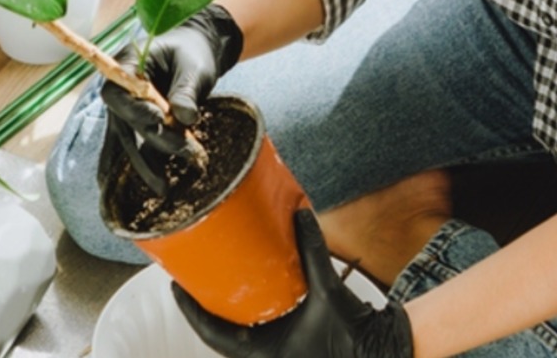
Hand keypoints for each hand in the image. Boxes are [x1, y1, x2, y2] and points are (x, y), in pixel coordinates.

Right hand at [102, 4, 243, 194]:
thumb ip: (187, 90)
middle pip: (125, 123)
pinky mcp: (140, 125)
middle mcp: (121, 91)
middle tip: (184, 151)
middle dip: (152, 141)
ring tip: (164, 188)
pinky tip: (144, 188)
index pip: (119, 93)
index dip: (135, 110)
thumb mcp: (194, 66)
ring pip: (129, 142)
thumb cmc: (192, 53)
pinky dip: (142, 166)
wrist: (197, 52)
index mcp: (126, 66)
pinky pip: (135, 148)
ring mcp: (128, 110)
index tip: (159, 118)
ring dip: (146, 164)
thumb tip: (185, 118)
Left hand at [173, 209, 413, 357]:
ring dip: (224, 309)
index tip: (175, 286)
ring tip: (211, 278)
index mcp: (263, 354)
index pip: (212, 335)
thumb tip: (301, 213)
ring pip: (236, 332)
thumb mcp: (328, 291)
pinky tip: (243, 293)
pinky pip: (254, 332)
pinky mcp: (285, 347)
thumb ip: (313, 252)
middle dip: (203, 305)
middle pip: (219, 332)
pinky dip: (245, 313)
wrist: (381, 353)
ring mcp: (274, 354)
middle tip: (189, 275)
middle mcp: (264, 357)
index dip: (190, 310)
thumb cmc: (354, 335)